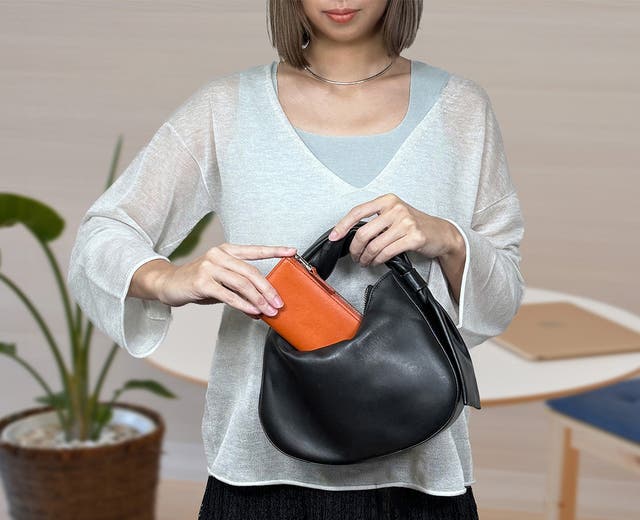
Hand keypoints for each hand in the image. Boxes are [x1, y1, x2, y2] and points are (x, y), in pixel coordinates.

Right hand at [155, 243, 296, 319]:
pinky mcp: (202, 282)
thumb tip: (262, 306)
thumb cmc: (198, 282)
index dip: (275, 250)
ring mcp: (210, 267)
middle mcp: (219, 255)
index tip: (292, 251)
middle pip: (251, 272)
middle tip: (279, 303)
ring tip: (269, 310)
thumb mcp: (221, 281)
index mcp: (227, 250)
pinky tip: (253, 311)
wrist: (168, 284)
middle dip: (268, 289)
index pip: (255, 250)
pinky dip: (243, 305)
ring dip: (258, 300)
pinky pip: (228, 295)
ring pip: (242, 284)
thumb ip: (240, 288)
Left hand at [327, 193, 460, 266]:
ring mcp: (406, 222)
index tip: (334, 237)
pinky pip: (387, 253)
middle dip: (355, 249)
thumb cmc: (414, 224)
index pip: (358, 212)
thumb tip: (350, 233)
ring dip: (366, 258)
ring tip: (366, 261)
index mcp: (388, 200)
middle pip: (363, 233)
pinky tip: (377, 262)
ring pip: (374, 245)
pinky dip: (378, 261)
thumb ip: (375, 219)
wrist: (441, 233)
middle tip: (355, 256)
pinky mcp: (414, 237)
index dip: (342, 226)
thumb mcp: (394, 214)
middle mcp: (396, 208)